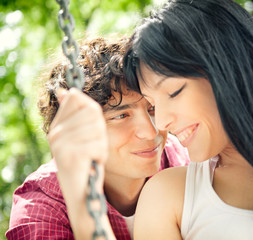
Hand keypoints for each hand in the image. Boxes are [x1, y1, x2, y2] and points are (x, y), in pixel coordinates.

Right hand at [48, 88, 110, 238]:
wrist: (82, 192)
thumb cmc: (85, 162)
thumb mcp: (79, 137)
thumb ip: (75, 114)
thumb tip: (66, 90)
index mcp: (57, 126)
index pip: (78, 98)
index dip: (93, 111)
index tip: (92, 129)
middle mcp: (55, 133)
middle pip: (92, 111)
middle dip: (100, 130)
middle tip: (93, 146)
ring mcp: (61, 144)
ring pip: (98, 128)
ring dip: (102, 143)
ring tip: (92, 155)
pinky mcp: (72, 155)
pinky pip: (100, 144)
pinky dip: (102, 154)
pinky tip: (93, 162)